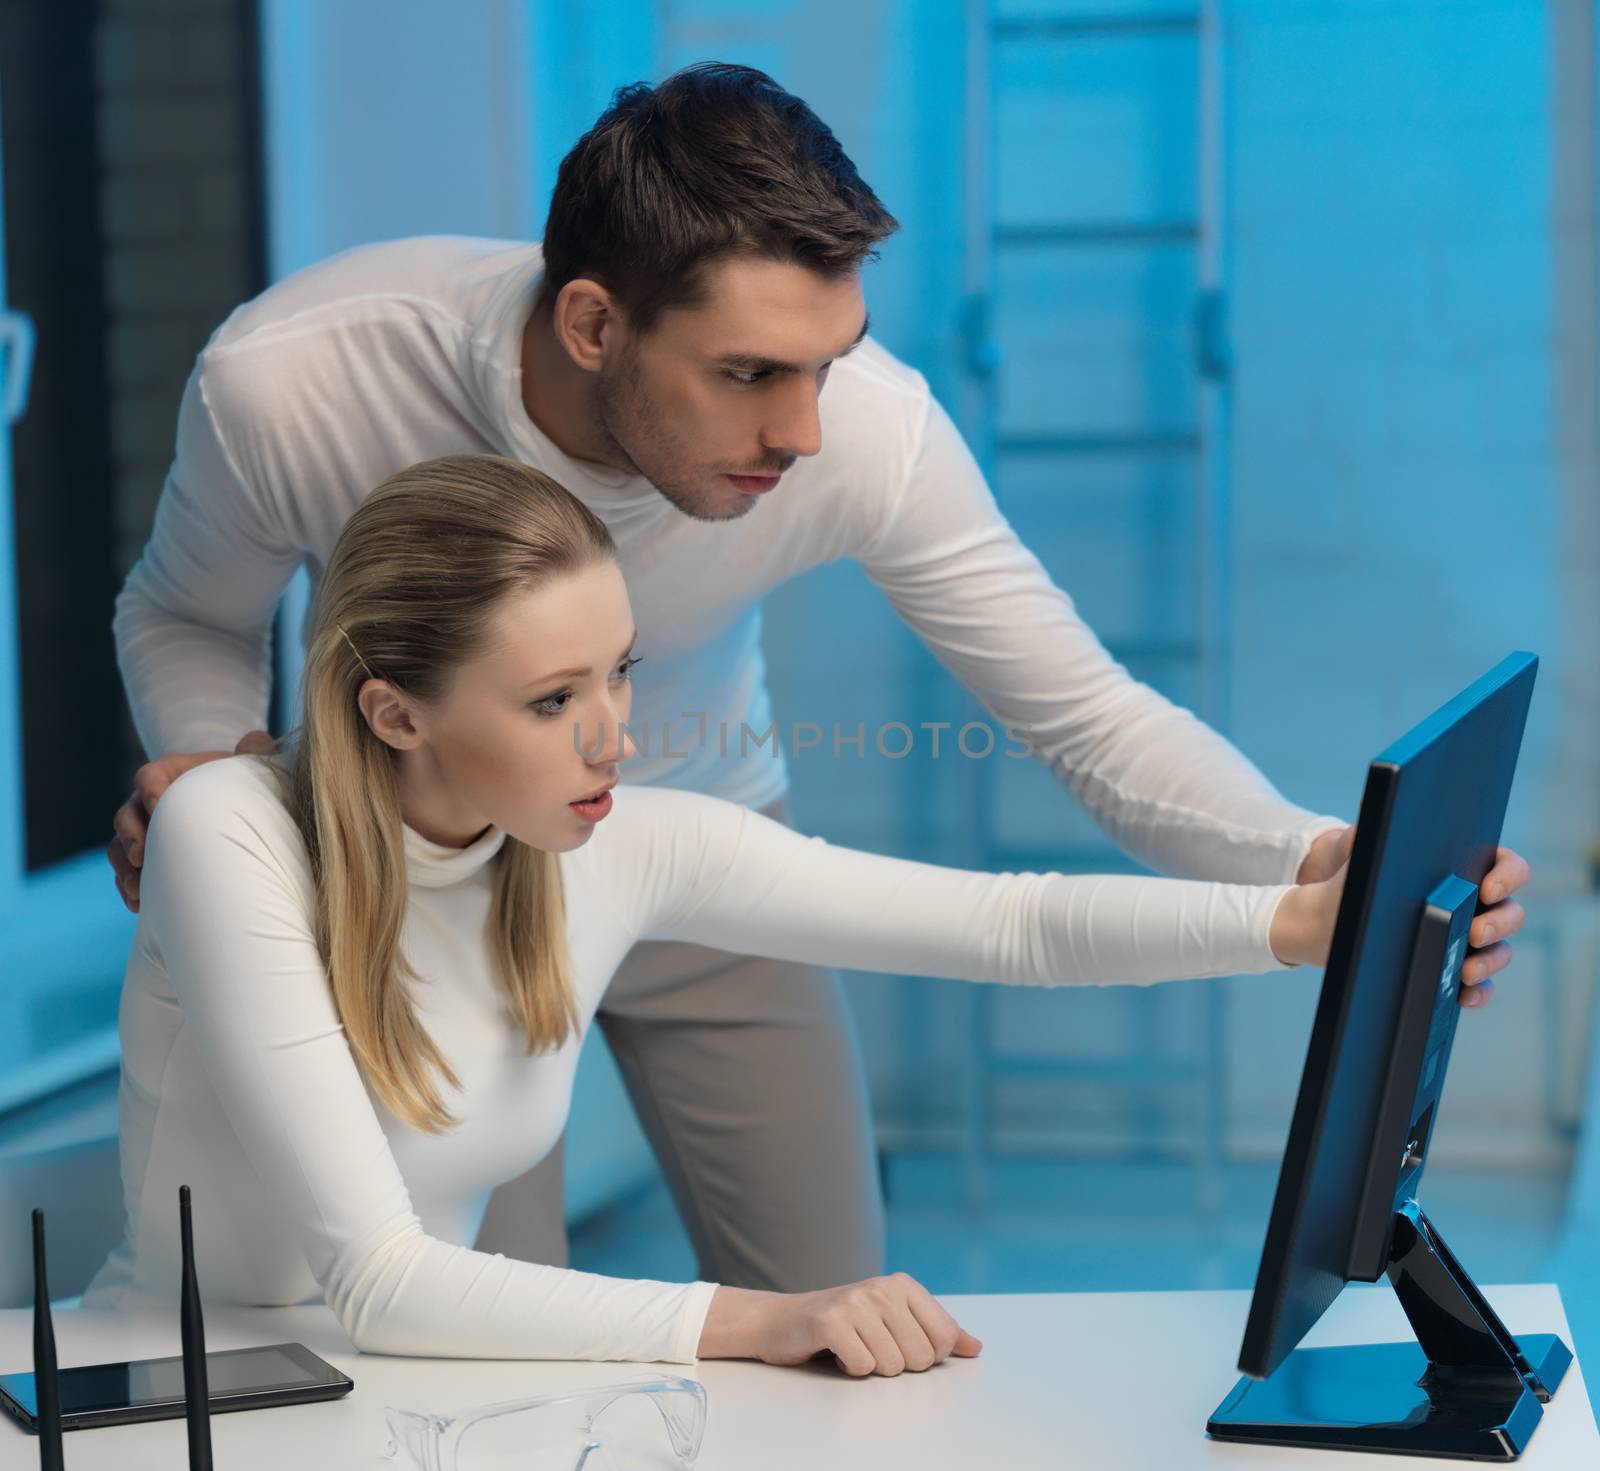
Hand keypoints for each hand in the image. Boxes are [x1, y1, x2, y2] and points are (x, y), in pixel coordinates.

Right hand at [107, 729, 274, 912]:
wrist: (229, 806)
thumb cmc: (238, 784)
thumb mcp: (246, 767)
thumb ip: (253, 753)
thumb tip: (257, 740)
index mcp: (169, 775)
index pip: (149, 776)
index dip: (150, 789)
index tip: (159, 806)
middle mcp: (146, 803)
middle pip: (125, 816)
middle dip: (131, 837)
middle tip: (143, 856)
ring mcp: (140, 832)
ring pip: (118, 848)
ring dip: (125, 869)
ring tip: (138, 889)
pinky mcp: (143, 859)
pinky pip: (125, 873)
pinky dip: (129, 887)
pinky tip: (140, 906)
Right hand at [698, 1273, 982, 1376]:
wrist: (782, 1321)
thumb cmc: (845, 1324)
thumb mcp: (894, 1322)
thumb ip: (937, 1332)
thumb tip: (975, 1347)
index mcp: (903, 1284)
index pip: (944, 1339)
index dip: (926, 1356)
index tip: (899, 1345)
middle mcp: (882, 1287)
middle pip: (921, 1358)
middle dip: (896, 1364)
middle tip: (871, 1346)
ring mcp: (855, 1301)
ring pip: (892, 1367)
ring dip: (871, 1367)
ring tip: (853, 1346)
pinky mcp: (830, 1320)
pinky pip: (862, 1366)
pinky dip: (849, 1368)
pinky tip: (836, 1351)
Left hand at [1282, 824, 1528, 1006]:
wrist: (1330, 911)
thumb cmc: (1358, 869)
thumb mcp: (1363, 843)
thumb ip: (1374, 821)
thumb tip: (1369, 796)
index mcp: (1466, 866)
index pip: (1508, 866)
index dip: (1507, 877)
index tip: (1485, 889)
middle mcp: (1477, 903)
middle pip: (1510, 912)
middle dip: (1498, 924)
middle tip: (1474, 932)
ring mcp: (1467, 936)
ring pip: (1498, 951)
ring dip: (1490, 962)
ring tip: (1464, 971)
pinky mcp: (1452, 965)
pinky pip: (1477, 983)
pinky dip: (1477, 991)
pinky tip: (1464, 995)